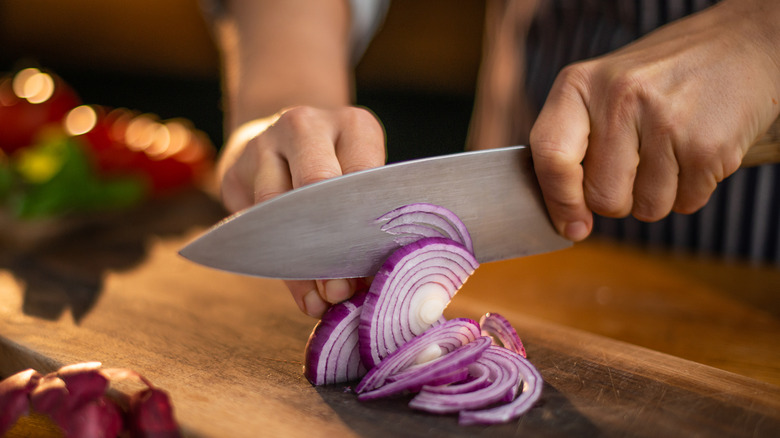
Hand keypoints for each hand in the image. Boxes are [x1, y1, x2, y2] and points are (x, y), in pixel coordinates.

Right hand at [217, 105, 385, 316]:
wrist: (280, 139)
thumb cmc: (338, 169)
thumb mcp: (362, 180)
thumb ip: (366, 222)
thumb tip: (371, 286)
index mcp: (352, 125)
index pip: (363, 173)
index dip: (368, 224)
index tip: (373, 268)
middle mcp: (306, 126)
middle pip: (317, 183)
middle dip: (331, 243)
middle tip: (342, 290)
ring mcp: (264, 143)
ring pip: (278, 207)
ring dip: (302, 263)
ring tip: (322, 301)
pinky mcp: (234, 171)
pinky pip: (255, 224)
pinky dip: (279, 266)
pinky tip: (302, 294)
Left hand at [529, 0, 779, 240]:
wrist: (742, 45)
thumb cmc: (660, 78)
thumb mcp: (602, 89)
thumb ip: (573, 144)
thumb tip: (566, 219)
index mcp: (579, 85)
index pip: (550, 156)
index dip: (559, 201)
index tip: (572, 227)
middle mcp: (619, 98)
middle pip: (602, 197)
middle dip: (620, 198)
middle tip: (638, 163)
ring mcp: (665, 121)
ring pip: (646, 208)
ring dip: (659, 195)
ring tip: (671, 150)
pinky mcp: (707, 145)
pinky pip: (686, 203)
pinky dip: (692, 190)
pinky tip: (696, 150)